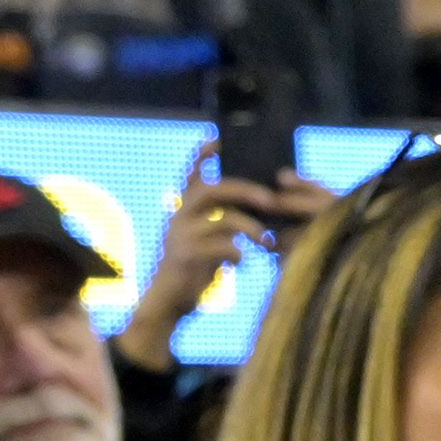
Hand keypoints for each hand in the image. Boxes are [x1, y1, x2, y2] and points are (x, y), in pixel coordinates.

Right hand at [128, 157, 312, 349]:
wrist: (170, 299)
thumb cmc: (196, 265)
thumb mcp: (206, 235)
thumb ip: (222, 217)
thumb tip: (259, 200)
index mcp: (184, 206)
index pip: (193, 172)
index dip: (204, 155)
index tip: (220, 140)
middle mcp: (180, 215)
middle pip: (214, 190)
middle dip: (246, 190)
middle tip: (270, 200)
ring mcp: (182, 235)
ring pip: (225, 220)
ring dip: (253, 229)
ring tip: (268, 242)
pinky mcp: (188, 256)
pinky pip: (224, 247)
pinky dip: (239, 254)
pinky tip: (243, 262)